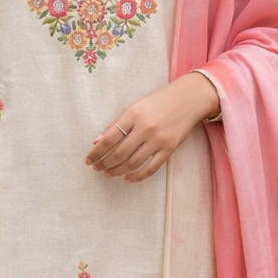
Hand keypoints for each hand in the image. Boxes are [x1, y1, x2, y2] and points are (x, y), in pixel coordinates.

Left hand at [84, 72, 217, 181]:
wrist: (190, 98)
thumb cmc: (159, 101)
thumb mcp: (136, 106)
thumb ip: (117, 124)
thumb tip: (97, 142)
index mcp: (133, 114)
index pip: (108, 139)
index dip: (96, 152)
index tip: (88, 160)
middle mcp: (145, 128)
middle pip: (119, 153)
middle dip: (104, 163)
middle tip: (97, 168)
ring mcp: (158, 140)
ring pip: (132, 163)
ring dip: (117, 171)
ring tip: (108, 173)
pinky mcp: (169, 149)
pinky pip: (151, 168)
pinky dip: (137, 176)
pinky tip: (127, 179)